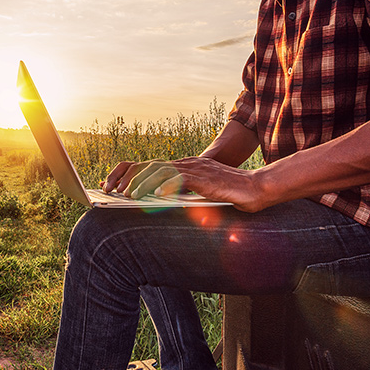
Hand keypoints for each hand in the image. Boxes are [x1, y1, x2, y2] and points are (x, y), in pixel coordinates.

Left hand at [102, 157, 272, 212]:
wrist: (258, 189)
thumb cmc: (233, 195)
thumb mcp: (202, 198)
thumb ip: (185, 198)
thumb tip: (164, 204)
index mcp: (186, 167)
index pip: (152, 166)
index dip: (131, 174)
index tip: (115, 185)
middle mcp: (188, 164)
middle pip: (150, 165)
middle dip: (128, 177)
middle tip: (112, 190)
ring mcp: (196, 169)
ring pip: (160, 170)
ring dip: (142, 182)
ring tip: (128, 196)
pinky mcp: (204, 177)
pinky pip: (180, 178)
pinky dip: (165, 186)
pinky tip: (155, 196)